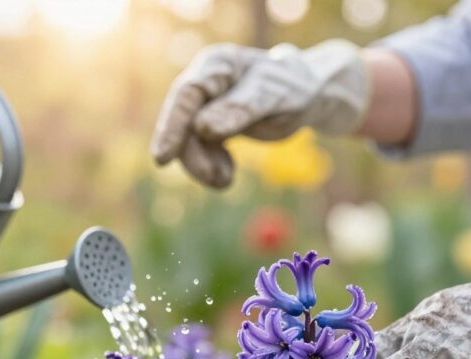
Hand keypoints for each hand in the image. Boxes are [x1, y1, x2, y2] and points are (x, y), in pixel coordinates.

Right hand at [150, 40, 367, 187]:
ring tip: (226, 180)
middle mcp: (205, 83)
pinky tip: (228, 175)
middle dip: (193, 155)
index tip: (163, 158)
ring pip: (187, 141)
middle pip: (182, 122)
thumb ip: (242, 108)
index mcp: (218, 65)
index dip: (171, 126)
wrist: (308, 95)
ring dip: (202, 166)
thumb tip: (203, 127)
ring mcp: (204, 105)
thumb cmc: (294, 88)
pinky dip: (210, 168)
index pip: (186, 95)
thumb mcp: (276, 96)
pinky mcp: (208, 125)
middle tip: (215, 179)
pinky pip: (198, 151)